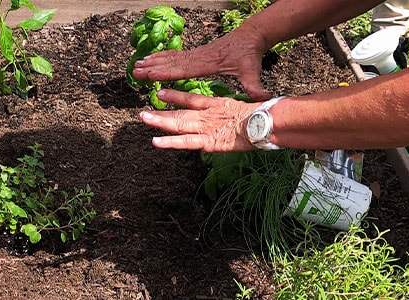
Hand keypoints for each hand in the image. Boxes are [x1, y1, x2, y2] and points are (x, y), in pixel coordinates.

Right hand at [131, 24, 272, 100]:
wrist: (250, 36)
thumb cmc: (249, 55)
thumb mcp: (252, 72)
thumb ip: (254, 87)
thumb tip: (263, 98)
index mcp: (207, 64)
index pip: (183, 70)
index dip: (166, 73)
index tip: (150, 75)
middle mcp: (198, 58)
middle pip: (171, 64)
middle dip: (152, 68)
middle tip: (135, 71)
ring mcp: (196, 54)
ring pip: (170, 58)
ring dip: (153, 62)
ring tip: (137, 65)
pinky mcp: (196, 52)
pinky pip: (175, 55)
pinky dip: (162, 57)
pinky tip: (152, 58)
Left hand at [138, 89, 259, 151]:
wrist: (266, 122)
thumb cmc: (261, 115)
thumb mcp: (246, 109)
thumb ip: (235, 111)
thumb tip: (231, 115)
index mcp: (215, 105)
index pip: (191, 99)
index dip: (175, 96)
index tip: (161, 94)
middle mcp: (206, 115)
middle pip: (179, 114)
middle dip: (160, 114)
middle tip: (142, 114)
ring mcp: (206, 128)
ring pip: (178, 125)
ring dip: (159, 122)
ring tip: (143, 119)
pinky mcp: (208, 142)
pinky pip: (186, 142)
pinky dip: (170, 142)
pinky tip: (155, 142)